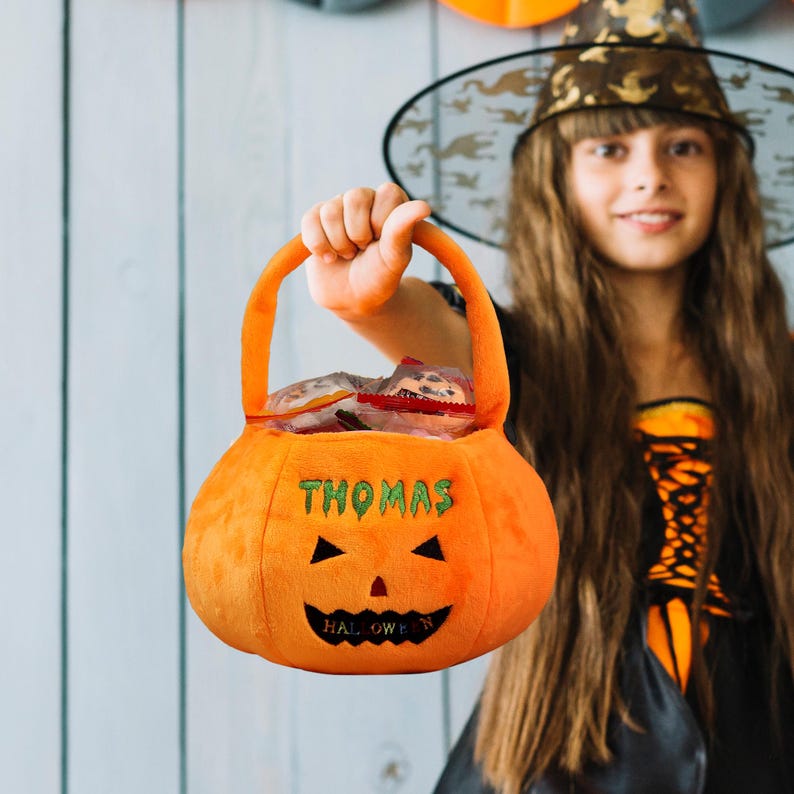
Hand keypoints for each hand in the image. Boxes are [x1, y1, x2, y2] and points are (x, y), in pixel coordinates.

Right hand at [301, 183, 430, 320]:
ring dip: (339, 244)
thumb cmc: (379, 276)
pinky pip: (310, 221)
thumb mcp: (394, 257)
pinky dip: (319, 246)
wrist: (353, 298)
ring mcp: (338, 206)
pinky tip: (329, 258)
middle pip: (355, 198)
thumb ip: (403, 230)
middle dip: (359, 235)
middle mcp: (364, 199)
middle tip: (364, 250)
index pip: (388, 193)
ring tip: (348, 254)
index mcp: (391, 202)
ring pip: (331, 212)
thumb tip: (424, 206)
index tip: (384, 243)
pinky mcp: (315, 219)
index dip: (383, 223)